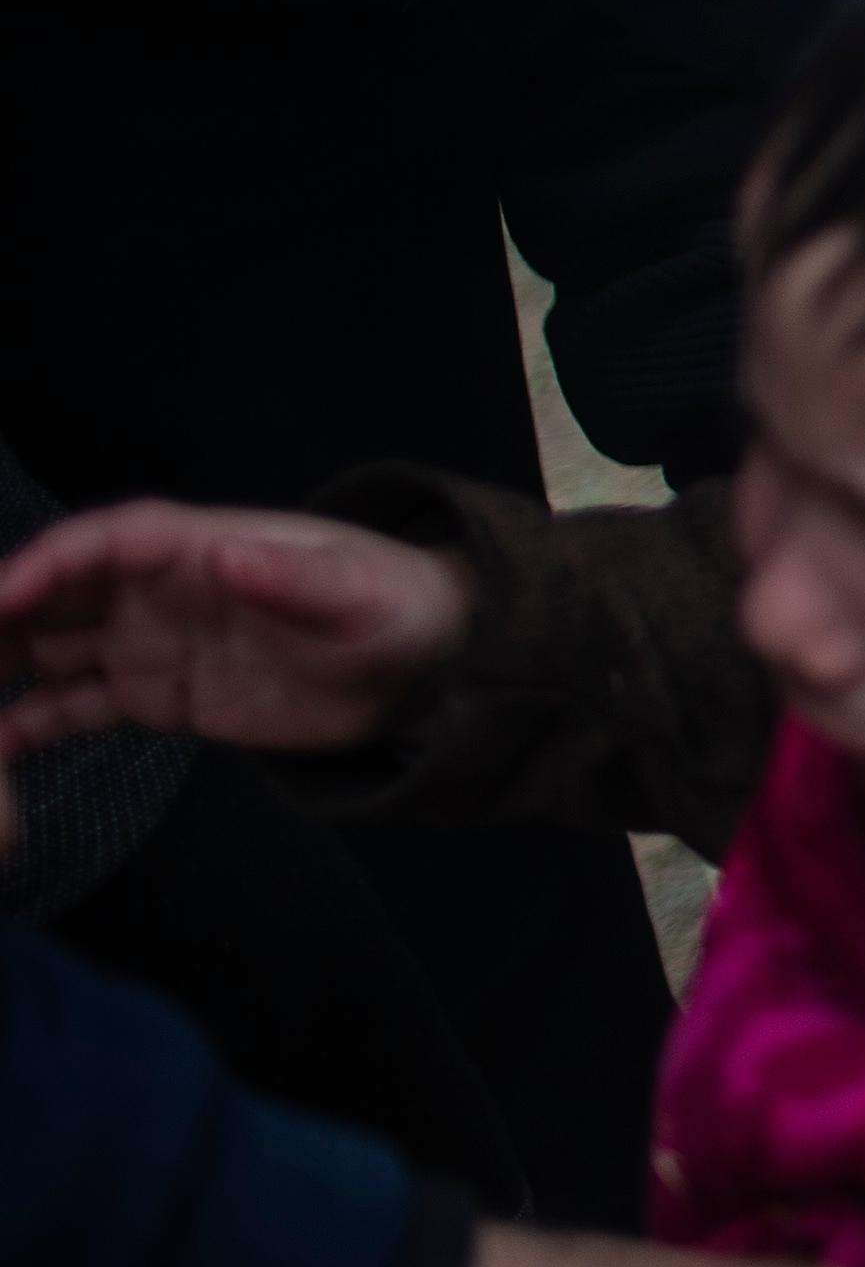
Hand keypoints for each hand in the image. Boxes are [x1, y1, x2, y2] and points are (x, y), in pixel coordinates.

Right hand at [0, 500, 468, 765]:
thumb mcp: (353, 589)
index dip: (51, 561)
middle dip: (0, 612)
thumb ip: (292, 576)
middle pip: (57, 591)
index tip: (1, 592)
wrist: (420, 664)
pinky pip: (74, 707)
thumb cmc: (393, 604)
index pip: (109, 541)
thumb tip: (229, 555)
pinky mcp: (155, 696)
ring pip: (49, 647)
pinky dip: (27, 725)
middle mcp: (158, 590)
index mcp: (200, 547)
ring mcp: (149, 643)